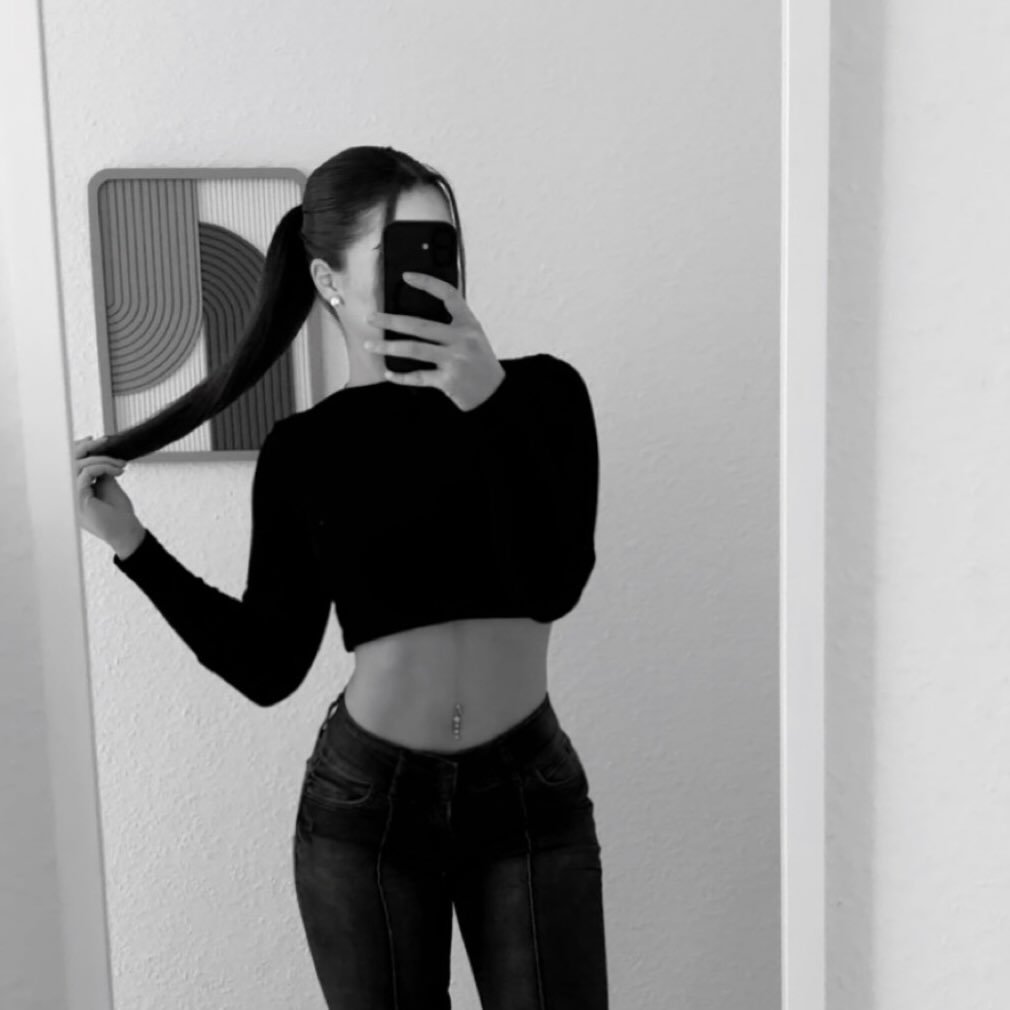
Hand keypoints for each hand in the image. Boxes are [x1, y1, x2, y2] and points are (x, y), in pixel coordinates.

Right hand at [73, 435, 141, 549]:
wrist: (127, 532)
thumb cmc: (119, 513)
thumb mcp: (108, 485)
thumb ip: (99, 471)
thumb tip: (97, 454)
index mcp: (73, 490)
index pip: (68, 464)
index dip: (77, 449)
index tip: (94, 440)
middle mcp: (68, 493)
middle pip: (69, 461)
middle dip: (87, 447)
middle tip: (105, 441)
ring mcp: (71, 497)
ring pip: (79, 465)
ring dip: (103, 459)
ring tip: (120, 465)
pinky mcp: (79, 499)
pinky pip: (87, 473)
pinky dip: (103, 467)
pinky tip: (118, 471)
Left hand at [363, 272, 505, 410]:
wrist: (495, 393)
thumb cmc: (480, 364)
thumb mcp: (474, 338)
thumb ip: (453, 326)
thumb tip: (413, 320)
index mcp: (469, 324)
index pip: (448, 295)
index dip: (427, 283)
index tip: (407, 277)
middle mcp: (462, 339)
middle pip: (419, 325)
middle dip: (390, 321)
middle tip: (371, 318)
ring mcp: (455, 360)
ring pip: (414, 349)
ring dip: (388, 348)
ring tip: (370, 345)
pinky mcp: (448, 380)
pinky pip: (419, 376)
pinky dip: (401, 377)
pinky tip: (389, 374)